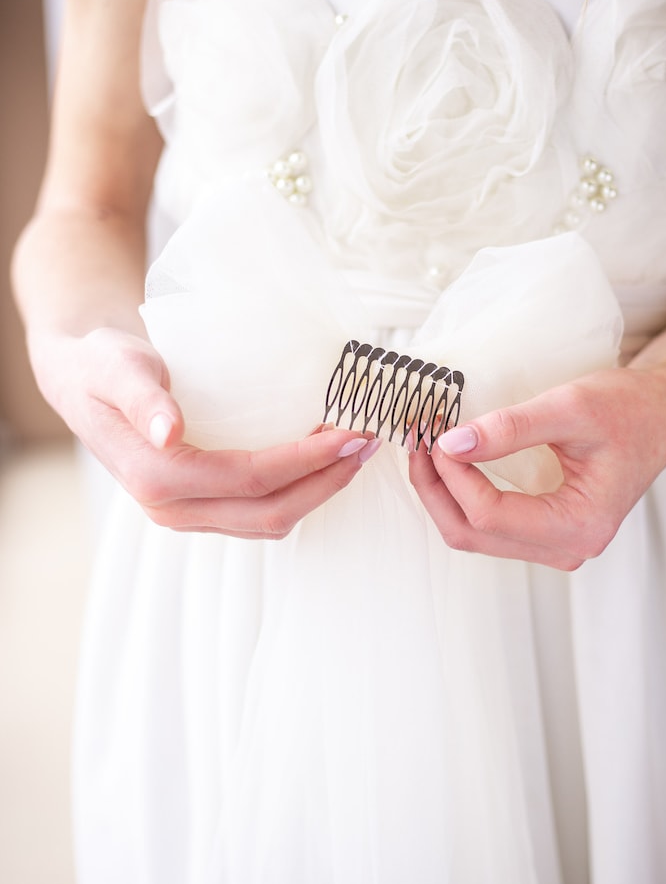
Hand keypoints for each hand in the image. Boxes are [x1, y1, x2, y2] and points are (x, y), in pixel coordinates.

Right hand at [30, 326, 378, 537]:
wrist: (80, 375)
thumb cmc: (101, 363)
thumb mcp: (117, 366)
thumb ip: (143, 397)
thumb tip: (169, 432)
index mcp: (156, 479)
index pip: (251, 479)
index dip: (307, 460)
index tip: (351, 432)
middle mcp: (171, 509)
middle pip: (269, 513)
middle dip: (327, 482)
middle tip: (368, 443)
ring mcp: (185, 514)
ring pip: (267, 520)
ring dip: (318, 490)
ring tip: (354, 450)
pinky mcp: (198, 506)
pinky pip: (257, 511)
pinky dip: (298, 490)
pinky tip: (321, 459)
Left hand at [408, 366, 665, 568]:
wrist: (664, 411)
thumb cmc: (630, 407)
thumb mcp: (570, 406)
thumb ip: (511, 427)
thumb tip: (453, 443)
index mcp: (580, 525)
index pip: (490, 515)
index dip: (452, 476)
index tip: (434, 433)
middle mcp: (568, 547)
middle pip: (473, 534)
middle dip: (436, 489)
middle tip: (418, 440)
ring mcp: (557, 544)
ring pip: (476, 535)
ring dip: (444, 494)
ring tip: (428, 448)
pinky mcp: (547, 530)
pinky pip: (489, 526)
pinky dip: (463, 496)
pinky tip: (451, 463)